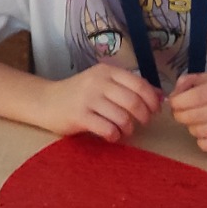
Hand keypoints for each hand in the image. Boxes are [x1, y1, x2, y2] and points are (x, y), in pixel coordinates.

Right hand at [37, 62, 161, 141]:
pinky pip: (107, 129)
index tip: (154, 111)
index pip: (139, 85)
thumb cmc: (79, 93)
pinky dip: (115, 136)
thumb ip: (128, 87)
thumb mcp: (103, 83)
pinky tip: (112, 136)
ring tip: (126, 131)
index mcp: (107, 71)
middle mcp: (98, 82)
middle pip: (133, 102)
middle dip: (144, 116)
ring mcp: (88, 99)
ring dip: (129, 128)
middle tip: (143, 123)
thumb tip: (160, 95)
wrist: (46, 101)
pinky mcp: (79, 116)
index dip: (152, 100)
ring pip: (122, 117)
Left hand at [170, 72, 206, 151]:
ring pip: (200, 131)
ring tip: (197, 124)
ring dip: (192, 128)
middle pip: (194, 116)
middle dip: (181, 116)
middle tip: (181, 115)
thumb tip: (173, 93)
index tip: (174, 104)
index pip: (195, 96)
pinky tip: (206, 136)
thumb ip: (195, 81)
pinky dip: (202, 142)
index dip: (178, 102)